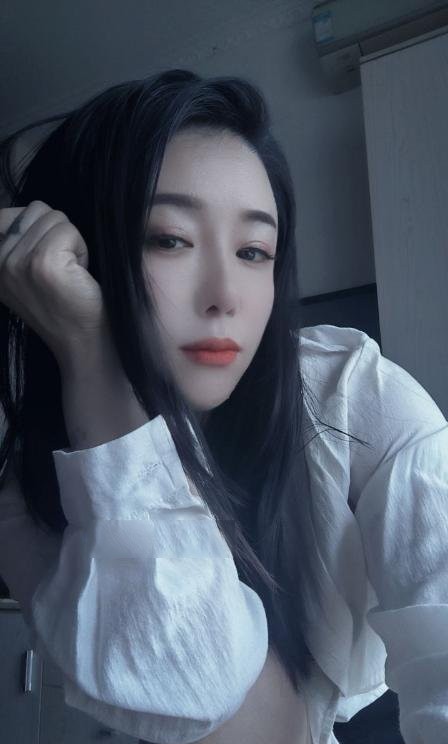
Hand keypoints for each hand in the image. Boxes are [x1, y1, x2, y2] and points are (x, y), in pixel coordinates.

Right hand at [0, 201, 106, 362]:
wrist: (84, 340)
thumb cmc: (66, 304)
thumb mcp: (26, 274)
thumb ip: (17, 242)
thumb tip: (24, 211)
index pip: (5, 214)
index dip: (38, 227)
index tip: (48, 262)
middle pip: (36, 209)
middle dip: (58, 234)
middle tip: (63, 270)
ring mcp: (17, 263)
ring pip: (54, 217)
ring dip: (71, 243)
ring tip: (70, 273)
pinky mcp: (42, 263)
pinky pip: (68, 230)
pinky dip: (81, 250)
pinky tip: (78, 275)